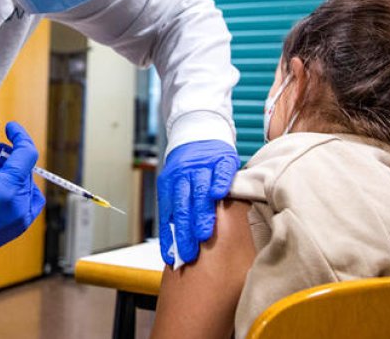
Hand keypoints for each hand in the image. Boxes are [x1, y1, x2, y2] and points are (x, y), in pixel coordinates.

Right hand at [0, 113, 45, 271]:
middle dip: (8, 156)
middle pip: (26, 168)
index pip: (27, 153)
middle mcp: (19, 206)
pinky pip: (29, 201)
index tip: (8, 128)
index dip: (19, 136)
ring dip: (14, 173)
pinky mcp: (18, 228)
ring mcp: (21, 219)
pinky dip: (19, 190)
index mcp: (6, 190)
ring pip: (28, 183)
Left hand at [157, 140, 238, 266]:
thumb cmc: (189, 169)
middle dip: (185, 231)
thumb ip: (176, 212)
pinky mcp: (222, 159)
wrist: (200, 132)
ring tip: (202, 234)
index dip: (169, 236)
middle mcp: (184, 175)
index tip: (172, 258)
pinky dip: (219, 183)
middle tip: (189, 253)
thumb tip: (174, 249)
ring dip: (200, 213)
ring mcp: (202, 166)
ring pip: (199, 191)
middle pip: (183, 205)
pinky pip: (220, 172)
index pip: (168, 213)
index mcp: (170, 184)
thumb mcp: (177, 186)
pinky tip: (218, 195)